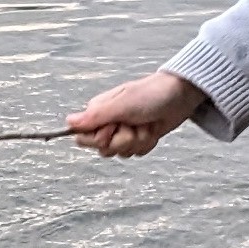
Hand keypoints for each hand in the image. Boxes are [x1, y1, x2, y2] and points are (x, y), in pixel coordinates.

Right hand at [63, 71, 205, 157]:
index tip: (114, 126)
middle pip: (104, 149)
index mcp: (99, 111)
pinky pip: (137, 153)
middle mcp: (109, 122)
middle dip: (123, 140)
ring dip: (138, 141)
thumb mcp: (122, 105)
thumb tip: (68, 122)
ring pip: (122, 152)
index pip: (84, 138)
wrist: (180, 95)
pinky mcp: (138, 138)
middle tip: (134, 124)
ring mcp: (124, 131)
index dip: (100, 138)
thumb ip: (95, 116)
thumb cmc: (152, 94)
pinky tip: (153, 129)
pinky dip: (147, 143)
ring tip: (146, 124)